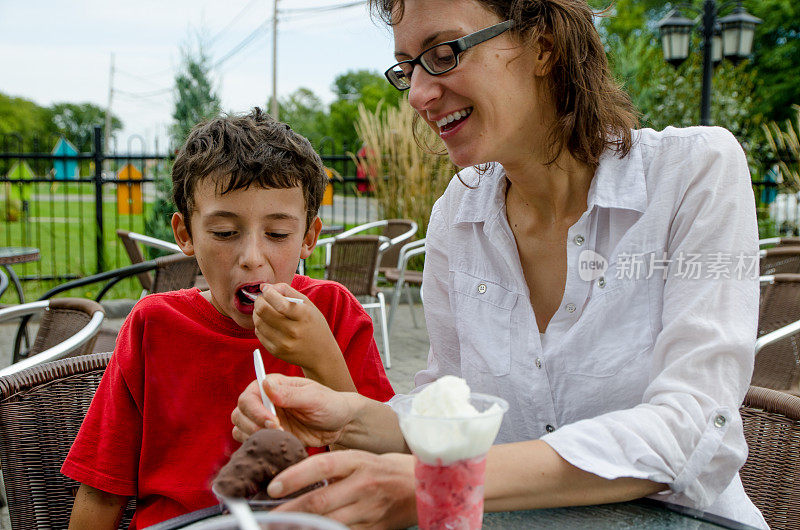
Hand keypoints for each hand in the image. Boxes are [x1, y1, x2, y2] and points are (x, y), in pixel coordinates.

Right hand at [232, 374, 354, 445]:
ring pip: (240, 429)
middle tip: (278, 433)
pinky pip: (251, 443)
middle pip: (239, 414)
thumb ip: (290, 394)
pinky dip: (259, 447)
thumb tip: (265, 385)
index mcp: (272, 386)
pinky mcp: (268, 437)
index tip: (273, 422)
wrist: (340, 425)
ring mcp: (264, 421)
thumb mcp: (314, 398)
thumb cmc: (329, 404)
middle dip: (254, 426)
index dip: (256, 411)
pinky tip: (277, 447)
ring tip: (279, 439)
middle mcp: (263, 402)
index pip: (248, 397)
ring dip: (254, 437)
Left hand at [253, 283, 340, 372]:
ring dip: (257, 312)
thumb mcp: (308, 304)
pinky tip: (267, 322)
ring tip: (264, 310)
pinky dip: (260, 325)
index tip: (267, 290)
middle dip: (259, 301)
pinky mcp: (276, 351)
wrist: (321, 354)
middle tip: (262, 299)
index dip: (268, 293)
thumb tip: (265, 286)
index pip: (279, 302)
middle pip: (263, 311)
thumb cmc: (314, 325)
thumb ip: (287, 290)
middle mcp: (294, 331)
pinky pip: (259, 333)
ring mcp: (284, 343)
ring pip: (258, 322)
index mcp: (304, 316)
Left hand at [269, 450, 416, 529]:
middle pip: (319, 501)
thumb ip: (334, 469)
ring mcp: (369, 510)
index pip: (322, 465)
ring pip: (328, 522)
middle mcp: (362, 485)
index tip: (273, 487)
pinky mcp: (374, 529)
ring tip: (281, 527)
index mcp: (358, 462)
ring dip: (302, 527)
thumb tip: (296, 479)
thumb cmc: (387, 470)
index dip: (295, 477)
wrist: (423, 487)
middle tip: (268, 517)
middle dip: (289, 512)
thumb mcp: (361, 460)